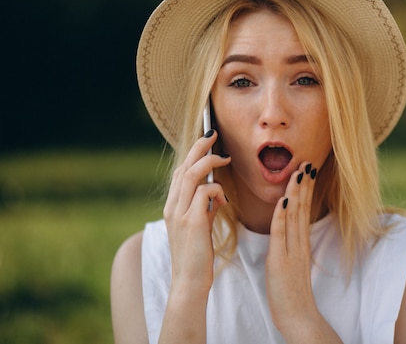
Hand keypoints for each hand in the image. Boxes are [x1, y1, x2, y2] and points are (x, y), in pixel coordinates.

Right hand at [163, 130, 230, 293]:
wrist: (189, 282)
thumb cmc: (197, 255)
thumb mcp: (199, 226)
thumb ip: (203, 207)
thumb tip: (214, 191)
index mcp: (172, 207)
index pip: (180, 172)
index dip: (192, 154)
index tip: (206, 141)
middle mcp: (172, 207)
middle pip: (184, 166)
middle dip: (199, 146)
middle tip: (214, 133)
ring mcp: (179, 214)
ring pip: (192, 174)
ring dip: (210, 162)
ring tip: (225, 158)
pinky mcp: (192, 222)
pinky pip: (205, 193)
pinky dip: (217, 191)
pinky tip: (224, 202)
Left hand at [266, 162, 337, 341]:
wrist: (299, 317)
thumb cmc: (291, 294)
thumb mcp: (293, 265)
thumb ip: (291, 248)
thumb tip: (288, 233)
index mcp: (301, 244)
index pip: (303, 210)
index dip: (304, 189)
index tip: (305, 170)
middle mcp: (299, 243)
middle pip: (302, 208)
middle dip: (303, 184)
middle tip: (306, 161)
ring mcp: (293, 251)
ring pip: (295, 216)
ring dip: (296, 191)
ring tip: (299, 171)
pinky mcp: (282, 261)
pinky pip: (282, 234)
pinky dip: (283, 215)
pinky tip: (284, 200)